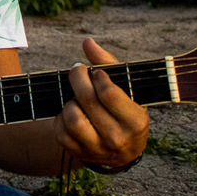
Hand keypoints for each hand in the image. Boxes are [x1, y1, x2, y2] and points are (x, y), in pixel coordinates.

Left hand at [54, 38, 148, 168]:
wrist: (122, 150)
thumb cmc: (124, 110)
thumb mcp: (127, 89)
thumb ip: (108, 63)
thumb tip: (87, 42)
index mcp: (135, 122)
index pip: (109, 93)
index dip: (98, 76)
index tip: (96, 72)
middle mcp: (117, 138)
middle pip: (87, 100)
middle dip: (78, 78)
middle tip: (77, 70)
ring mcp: (97, 149)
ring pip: (72, 117)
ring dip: (70, 101)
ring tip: (77, 97)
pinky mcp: (78, 153)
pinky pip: (60, 132)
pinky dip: (60, 117)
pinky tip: (70, 111)